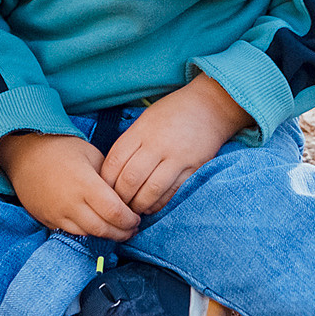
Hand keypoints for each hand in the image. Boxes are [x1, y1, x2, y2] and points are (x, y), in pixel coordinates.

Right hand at [0, 133, 140, 239]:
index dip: (129, 220)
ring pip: (89, 234)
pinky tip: (97, 226)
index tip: (136, 217)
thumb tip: (125, 196)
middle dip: (122, 232)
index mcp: (85, 183)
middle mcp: (71, 203)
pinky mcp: (48, 220)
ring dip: (106, 235)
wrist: (25, 156)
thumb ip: (109, 177)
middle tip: (132, 229)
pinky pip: (73, 233)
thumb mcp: (91, 154)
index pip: (114, 212)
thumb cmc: (61, 150)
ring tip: (118, 229)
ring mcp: (58, 214)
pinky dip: (88, 232)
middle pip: (103, 229)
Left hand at [101, 76, 247, 216]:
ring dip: (139, 205)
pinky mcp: (194, 168)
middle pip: (130, 179)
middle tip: (118, 205)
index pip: (114, 162)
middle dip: (121, 198)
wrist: (210, 106)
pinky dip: (159, 204)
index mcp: (141, 131)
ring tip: (134, 210)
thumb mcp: (146, 120)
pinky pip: (172, 193)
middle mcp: (157, 144)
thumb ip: (130, 143)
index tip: (104, 191)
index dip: (106, 182)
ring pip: (150, 190)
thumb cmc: (172, 113)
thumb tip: (111, 173)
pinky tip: (152, 206)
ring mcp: (176, 157)